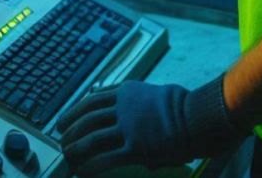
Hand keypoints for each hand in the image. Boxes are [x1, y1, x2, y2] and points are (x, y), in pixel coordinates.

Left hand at [56, 77, 241, 176]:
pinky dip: (91, 166)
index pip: (92, 100)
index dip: (74, 111)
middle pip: (87, 118)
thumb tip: (126, 118)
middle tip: (61, 141)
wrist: (200, 116)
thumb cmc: (184, 107)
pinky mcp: (137, 148)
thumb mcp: (157, 96)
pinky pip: (106, 158)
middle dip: (70, 131)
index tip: (63, 120)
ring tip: (68, 158)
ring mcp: (130, 127)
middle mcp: (124, 107)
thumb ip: (139, 107)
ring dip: (76, 149)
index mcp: (127, 91)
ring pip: (92, 138)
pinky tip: (83, 172)